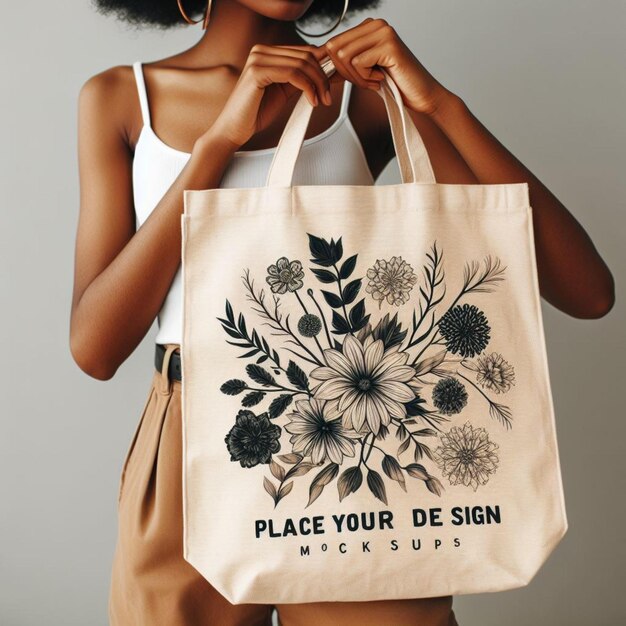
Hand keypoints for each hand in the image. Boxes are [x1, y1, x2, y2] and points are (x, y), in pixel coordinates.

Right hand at [209, 44, 331, 148]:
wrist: (234, 128)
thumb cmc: (255, 113)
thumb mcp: (284, 92)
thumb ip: (301, 80)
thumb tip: (325, 73)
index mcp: (268, 53)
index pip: (304, 51)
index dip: (323, 65)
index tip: (335, 81)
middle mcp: (262, 51)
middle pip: (306, 55)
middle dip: (323, 76)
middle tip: (329, 96)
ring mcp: (258, 58)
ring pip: (302, 64)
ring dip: (318, 83)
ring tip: (321, 100)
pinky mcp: (257, 71)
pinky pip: (293, 73)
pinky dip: (307, 87)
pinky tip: (311, 101)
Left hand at [322, 18, 450, 116]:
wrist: (420, 95)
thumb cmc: (394, 85)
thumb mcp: (363, 71)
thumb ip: (344, 62)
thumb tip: (317, 61)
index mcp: (368, 27)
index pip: (332, 44)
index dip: (337, 68)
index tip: (357, 79)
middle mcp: (375, 24)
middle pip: (334, 49)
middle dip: (345, 73)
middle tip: (366, 82)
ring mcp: (383, 32)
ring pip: (344, 56)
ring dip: (356, 77)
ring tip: (374, 81)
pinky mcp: (388, 44)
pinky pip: (358, 63)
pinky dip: (366, 79)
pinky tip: (381, 80)